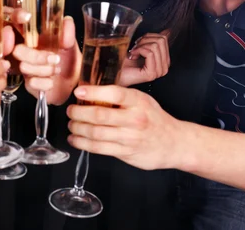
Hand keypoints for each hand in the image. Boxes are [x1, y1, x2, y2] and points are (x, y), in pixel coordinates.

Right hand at [13, 16, 80, 104]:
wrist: (73, 85)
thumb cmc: (70, 62)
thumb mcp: (71, 47)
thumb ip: (68, 35)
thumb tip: (67, 20)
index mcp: (36, 38)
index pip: (18, 25)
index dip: (16, 18)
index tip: (25, 17)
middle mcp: (28, 51)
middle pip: (17, 50)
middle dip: (36, 56)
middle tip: (55, 58)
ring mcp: (27, 68)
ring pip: (24, 67)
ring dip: (44, 69)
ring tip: (57, 70)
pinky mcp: (29, 84)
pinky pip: (31, 82)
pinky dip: (45, 82)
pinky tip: (52, 81)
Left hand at [67, 85, 181, 170]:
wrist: (174, 142)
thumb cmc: (155, 118)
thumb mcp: (143, 100)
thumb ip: (122, 97)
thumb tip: (92, 91)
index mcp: (138, 101)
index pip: (114, 94)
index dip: (94, 92)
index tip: (79, 91)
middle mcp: (134, 119)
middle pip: (100, 115)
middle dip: (79, 113)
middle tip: (70, 110)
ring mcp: (129, 137)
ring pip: (96, 133)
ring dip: (78, 129)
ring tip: (71, 125)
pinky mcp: (125, 152)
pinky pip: (99, 148)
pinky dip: (83, 144)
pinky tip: (75, 139)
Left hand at [119, 31, 169, 86]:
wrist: (116, 72)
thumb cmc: (127, 61)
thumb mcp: (144, 46)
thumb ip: (155, 40)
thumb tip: (167, 31)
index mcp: (164, 61)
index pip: (164, 39)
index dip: (149, 36)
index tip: (139, 43)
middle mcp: (164, 67)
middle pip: (161, 41)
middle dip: (145, 40)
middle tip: (136, 47)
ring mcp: (158, 72)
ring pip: (155, 46)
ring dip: (140, 46)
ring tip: (133, 52)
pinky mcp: (151, 73)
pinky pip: (149, 53)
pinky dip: (138, 51)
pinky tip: (132, 56)